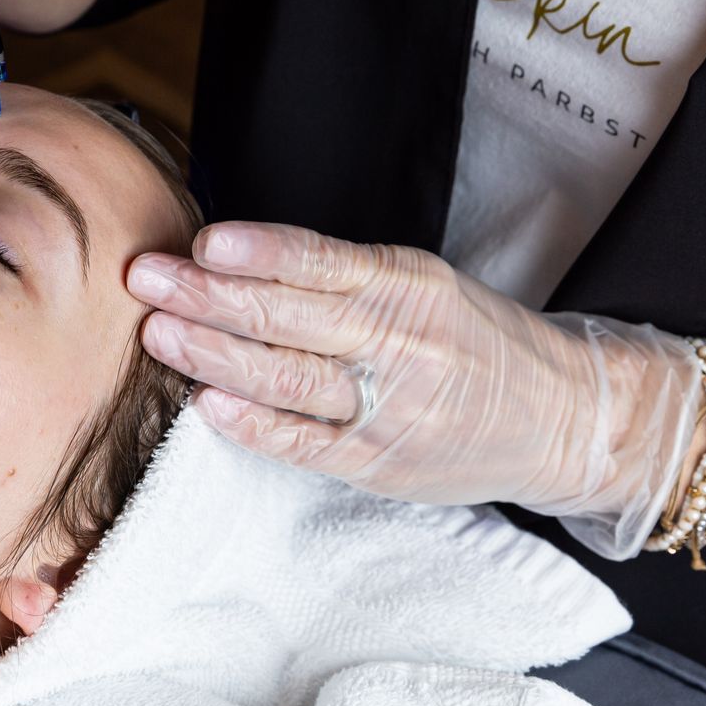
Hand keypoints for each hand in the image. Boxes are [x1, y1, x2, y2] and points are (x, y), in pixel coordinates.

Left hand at [128, 221, 703, 556]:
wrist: (560, 417)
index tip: (203, 240)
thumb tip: (228, 257)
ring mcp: (389, 409)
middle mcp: (400, 344)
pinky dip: (254, 425)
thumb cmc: (470, 338)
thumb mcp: (418, 281)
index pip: (322, 262)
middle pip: (290, 317)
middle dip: (208, 296)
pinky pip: (306, 444)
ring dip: (213, 355)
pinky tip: (207, 405)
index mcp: (408, 284)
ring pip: (289, 379)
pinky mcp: (378, 464)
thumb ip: (337, 273)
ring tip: (157, 334)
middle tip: (144, 277)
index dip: (260, 253)